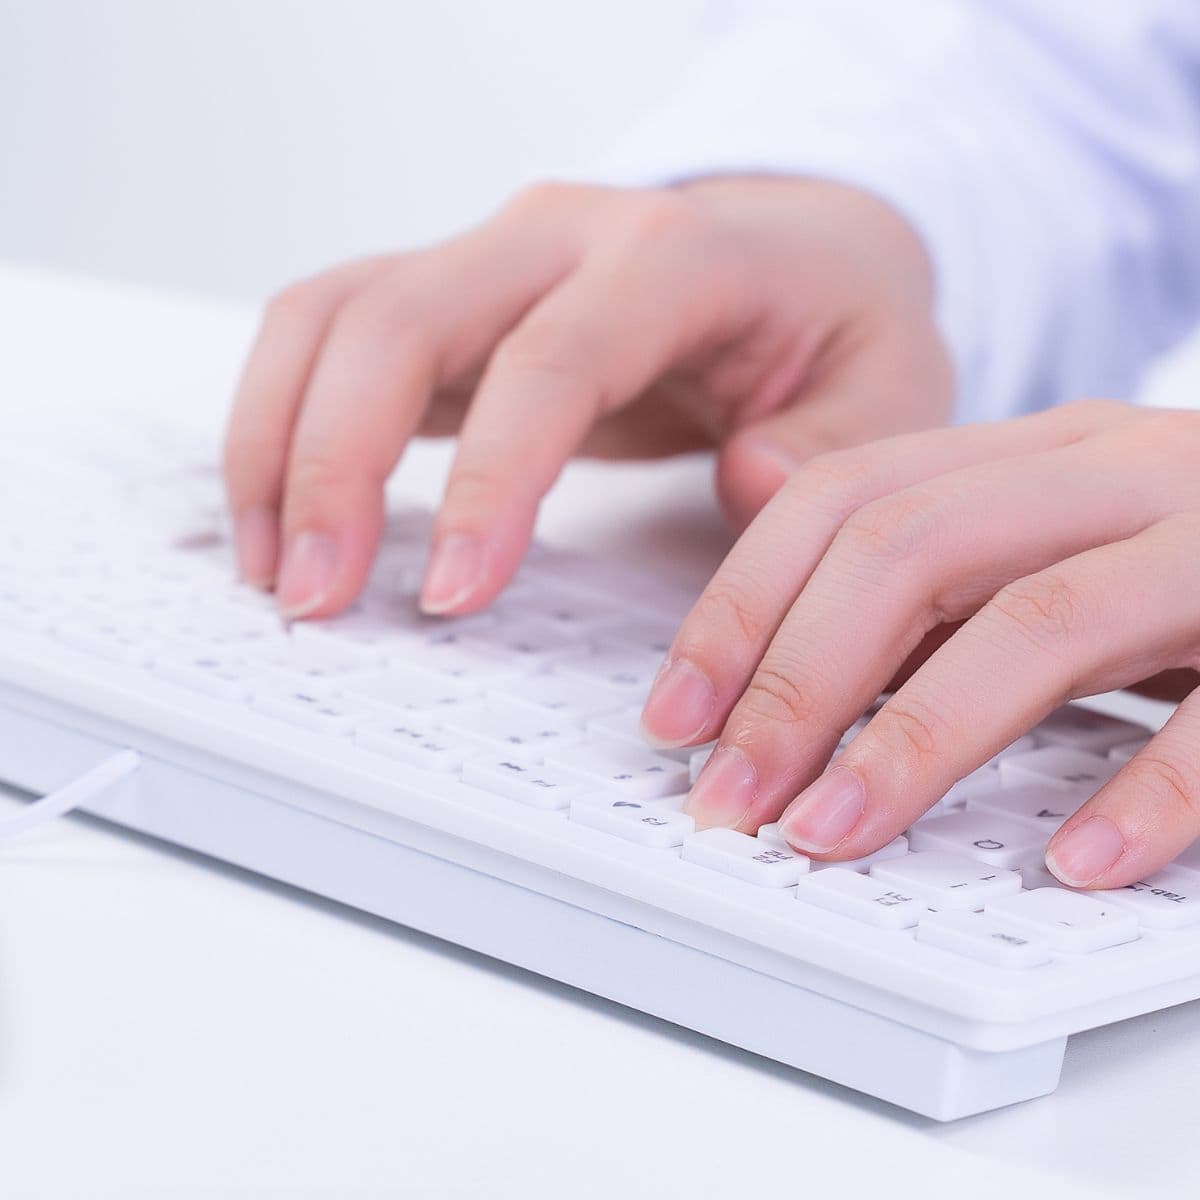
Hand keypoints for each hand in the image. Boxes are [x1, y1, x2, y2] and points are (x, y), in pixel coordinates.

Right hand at [222, 177, 949, 617]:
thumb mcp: (891, 385)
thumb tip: (748, 485)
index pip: (552, 359)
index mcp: (671, 256)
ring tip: (276, 569)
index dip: (492, 479)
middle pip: (397, 319)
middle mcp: (555, 237)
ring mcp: (487, 260)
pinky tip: (282, 516)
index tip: (454, 595)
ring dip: (278, 442)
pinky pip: (328, 339)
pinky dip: (283, 424)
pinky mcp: (449, 301)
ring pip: (330, 317)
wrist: (796, 251)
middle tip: (318, 597)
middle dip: (334, 463)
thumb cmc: (835, 320)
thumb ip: (835, 443)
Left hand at [640, 400, 1199, 888]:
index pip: (843, 499)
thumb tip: (785, 669)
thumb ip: (946, 582)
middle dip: (796, 681)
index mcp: (1032, 452)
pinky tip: (1073, 864)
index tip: (676, 714)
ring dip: (918, 742)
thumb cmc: (1193, 553)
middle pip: (910, 550)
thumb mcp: (1056, 542)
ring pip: (1039, 621)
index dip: (740, 606)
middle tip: (729, 799)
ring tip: (831, 838)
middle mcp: (1113, 471)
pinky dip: (1149, 789)